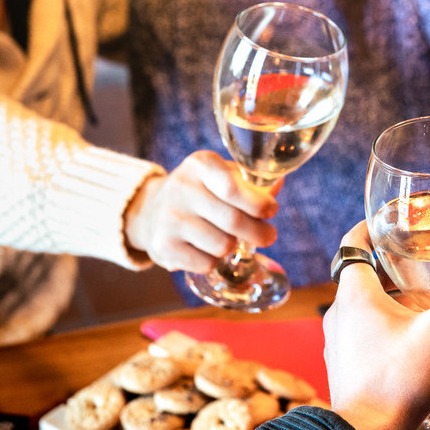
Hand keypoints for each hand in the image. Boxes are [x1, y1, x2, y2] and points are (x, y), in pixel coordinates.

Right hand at [123, 150, 278, 272]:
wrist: (151, 211)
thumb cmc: (201, 192)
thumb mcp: (221, 176)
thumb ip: (250, 182)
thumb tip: (277, 185)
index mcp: (200, 165)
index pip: (233, 187)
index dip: (258, 203)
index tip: (271, 210)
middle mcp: (181, 188)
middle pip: (233, 221)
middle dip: (259, 232)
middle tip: (268, 235)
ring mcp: (170, 218)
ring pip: (223, 246)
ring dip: (234, 247)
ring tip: (230, 239)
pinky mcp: (163, 246)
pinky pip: (207, 264)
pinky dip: (215, 261)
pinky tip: (208, 250)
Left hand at [324, 221, 429, 429]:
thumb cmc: (394, 381)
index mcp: (354, 295)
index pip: (353, 245)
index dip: (370, 228)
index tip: (390, 220)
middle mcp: (344, 316)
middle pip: (374, 280)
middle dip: (406, 274)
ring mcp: (349, 345)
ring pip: (384, 316)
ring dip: (416, 311)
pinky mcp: (360, 371)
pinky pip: (389, 345)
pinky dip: (417, 341)